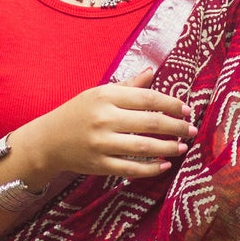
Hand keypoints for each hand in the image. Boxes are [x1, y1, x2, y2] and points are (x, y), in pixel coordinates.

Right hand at [13, 65, 195, 185]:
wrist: (47, 141)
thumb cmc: (77, 113)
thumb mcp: (99, 93)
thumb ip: (128, 86)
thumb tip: (152, 72)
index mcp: (106, 96)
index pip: (148, 98)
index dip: (172, 104)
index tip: (187, 109)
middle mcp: (104, 119)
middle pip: (150, 122)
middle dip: (176, 127)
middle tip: (192, 130)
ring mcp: (101, 143)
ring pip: (143, 146)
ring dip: (168, 147)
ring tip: (182, 147)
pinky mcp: (99, 165)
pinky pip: (131, 168)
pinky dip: (151, 168)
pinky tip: (165, 165)